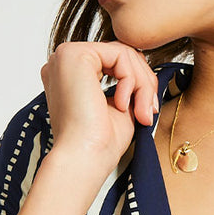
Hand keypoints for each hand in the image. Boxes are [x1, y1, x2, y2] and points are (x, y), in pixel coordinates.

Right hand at [40, 40, 158, 170]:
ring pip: (123, 54)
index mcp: (71, 76)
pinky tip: (122, 105)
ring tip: (141, 113)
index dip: (138, 83)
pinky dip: (131, 81)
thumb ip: (128, 84)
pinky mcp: (74, 54)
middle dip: (144, 83)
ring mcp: (67, 56)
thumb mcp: (121, 107)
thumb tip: (147, 71)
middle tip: (149, 112)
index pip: (114, 63)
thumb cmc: (99, 144)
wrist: (84, 160)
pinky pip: (120, 55)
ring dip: (141, 85)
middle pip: (120, 54)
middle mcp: (65, 62)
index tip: (148, 112)